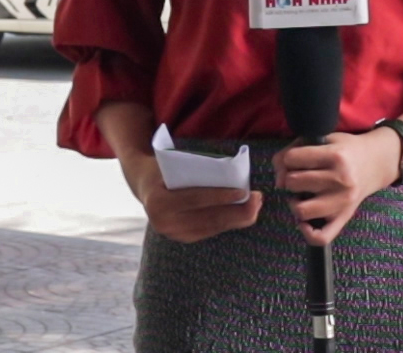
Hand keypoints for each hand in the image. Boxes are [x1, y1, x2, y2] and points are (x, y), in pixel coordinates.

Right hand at [119, 151, 262, 243]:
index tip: (244, 192)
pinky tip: (242, 216)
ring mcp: (172, 234)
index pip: (196, 199)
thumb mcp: (175, 163)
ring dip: (237, 219)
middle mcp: (163, 222)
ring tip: (255, 207)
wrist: (144, 184)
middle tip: (258, 200)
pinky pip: (208, 231)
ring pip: (211, 228)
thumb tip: (235, 175)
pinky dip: (227, 224)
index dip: (221, 197)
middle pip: (207, 218)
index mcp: (159, 201)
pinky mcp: (181, 239)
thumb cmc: (165, 168)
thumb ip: (198, 170)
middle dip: (236, 211)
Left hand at [275, 129, 400, 245]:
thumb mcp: (324, 139)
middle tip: (299, 176)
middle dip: (290, 178)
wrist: (377, 161)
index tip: (296, 159)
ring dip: (295, 202)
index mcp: (335, 155)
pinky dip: (307, 232)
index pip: (292, 158)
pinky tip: (304, 222)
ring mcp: (343, 201)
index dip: (288, 158)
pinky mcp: (345, 217)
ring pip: (301, 210)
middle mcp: (340, 179)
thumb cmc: (346, 150)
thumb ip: (295, 150)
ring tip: (301, 195)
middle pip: (293, 182)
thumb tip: (278, 180)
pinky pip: (321, 236)